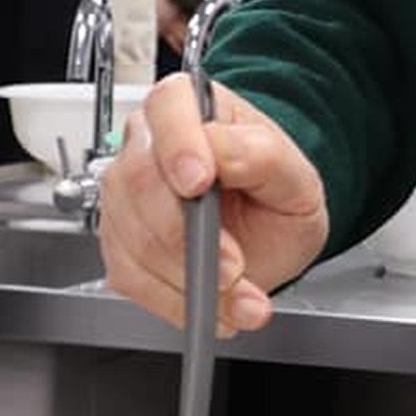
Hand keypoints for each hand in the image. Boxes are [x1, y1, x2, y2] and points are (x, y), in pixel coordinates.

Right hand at [99, 73, 327, 334]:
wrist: (272, 237)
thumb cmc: (276, 194)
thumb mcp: (294, 175)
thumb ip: (261, 155)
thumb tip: (221, 150)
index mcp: (190, 109)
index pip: (167, 108)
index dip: (178, 147)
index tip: (199, 184)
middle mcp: (149, 147)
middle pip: (139, 182)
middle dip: (187, 236)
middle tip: (232, 266)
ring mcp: (127, 197)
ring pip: (134, 238)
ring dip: (189, 280)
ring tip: (238, 296)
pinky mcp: (121, 245)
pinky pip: (132, 278)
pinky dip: (176, 301)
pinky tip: (214, 307)